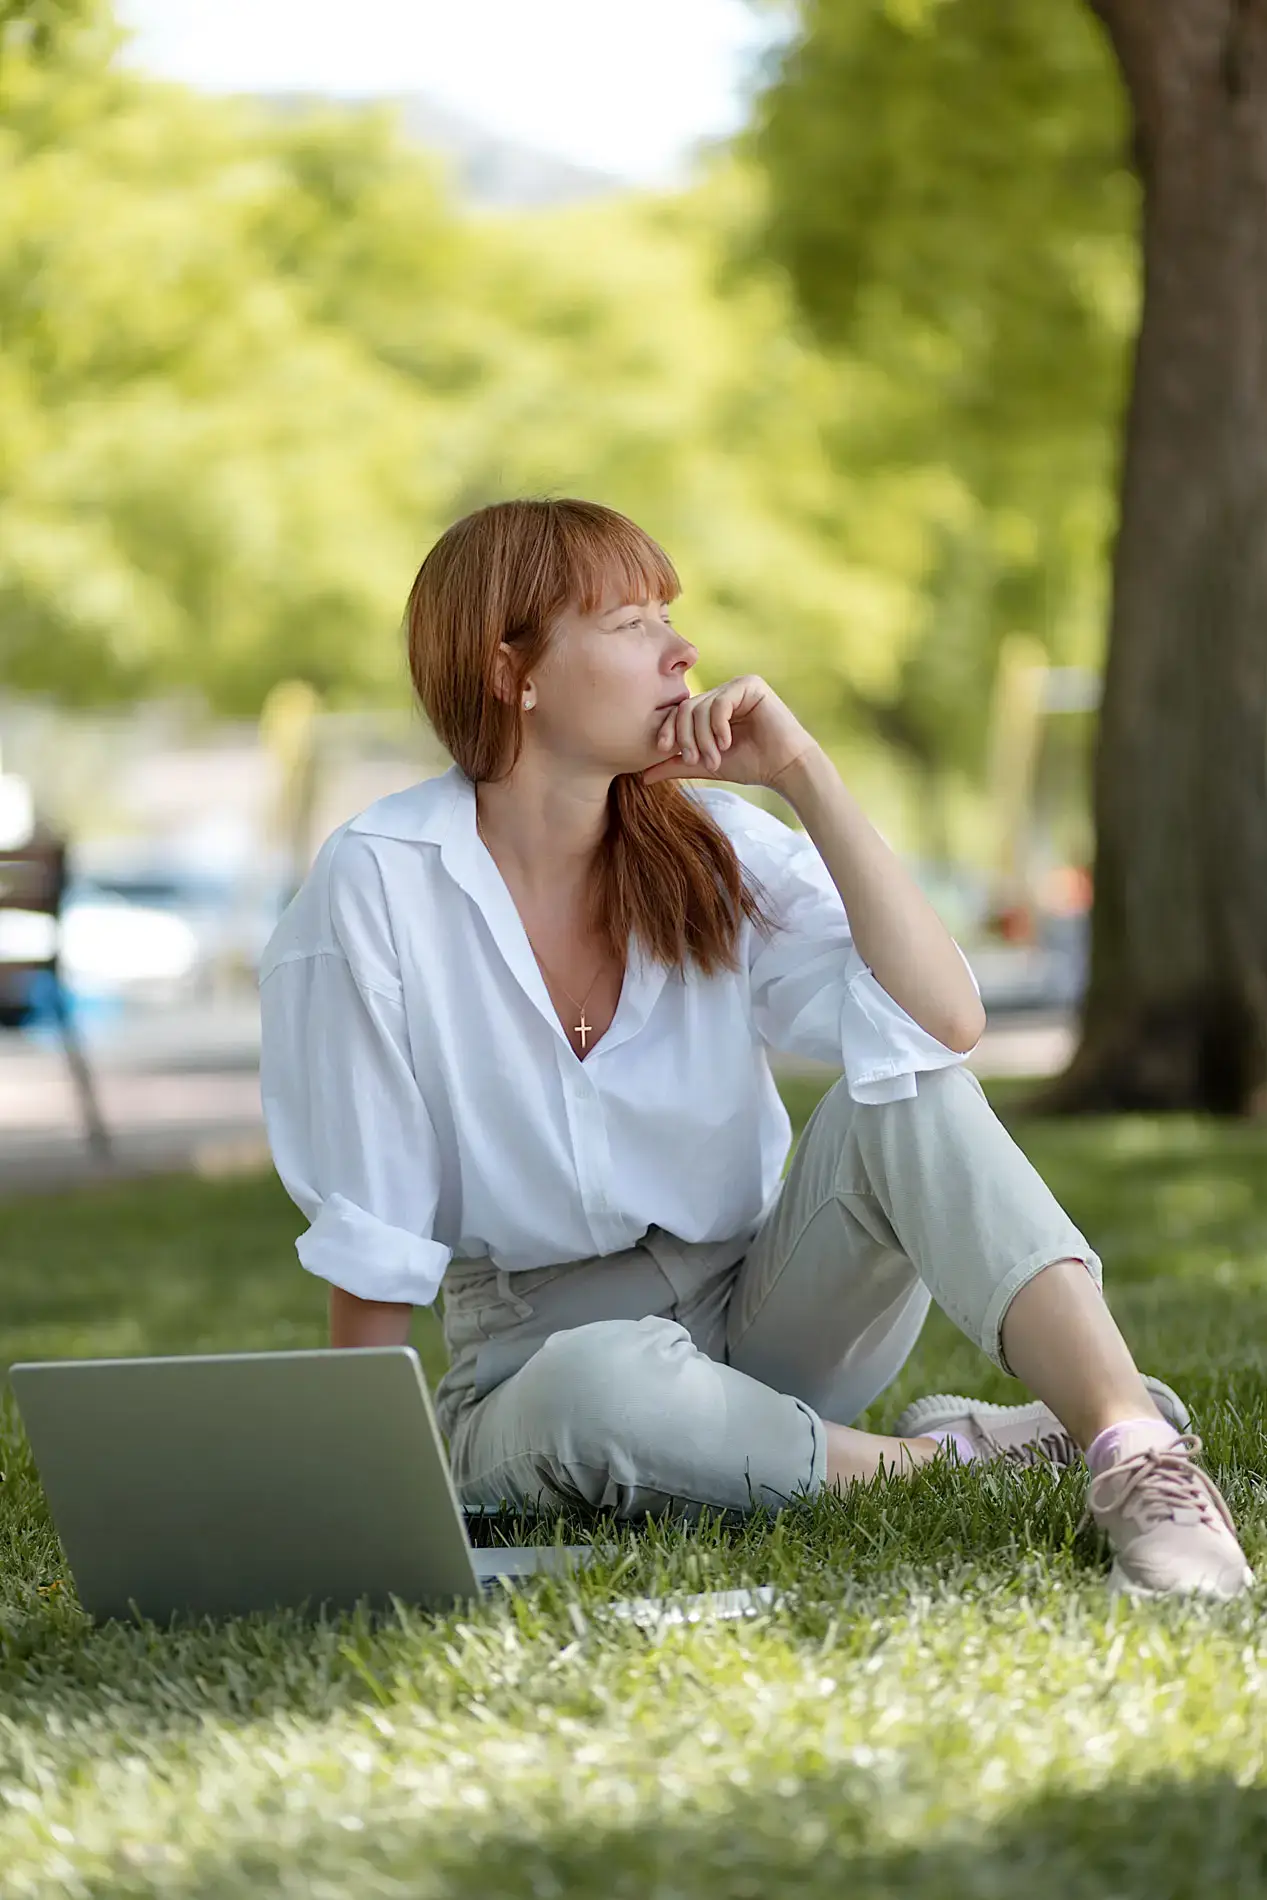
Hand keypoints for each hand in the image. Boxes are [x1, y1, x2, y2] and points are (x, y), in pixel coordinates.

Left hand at [639, 674, 815, 790]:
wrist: (784, 768)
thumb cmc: (749, 766)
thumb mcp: (705, 764)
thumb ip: (676, 764)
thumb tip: (641, 775)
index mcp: (709, 707)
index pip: (678, 712)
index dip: (668, 729)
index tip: (664, 750)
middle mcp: (721, 693)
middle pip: (686, 707)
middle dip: (686, 737)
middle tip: (695, 760)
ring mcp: (736, 686)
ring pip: (702, 706)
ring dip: (704, 737)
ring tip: (715, 759)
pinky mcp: (751, 684)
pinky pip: (721, 701)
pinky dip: (719, 725)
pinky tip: (726, 743)